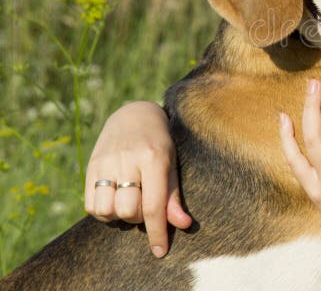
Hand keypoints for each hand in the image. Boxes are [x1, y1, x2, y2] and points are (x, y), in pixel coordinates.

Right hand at [84, 101, 191, 256]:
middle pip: (128, 210)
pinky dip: (103, 211)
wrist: (134, 114)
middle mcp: (128, 160)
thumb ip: (174, 196)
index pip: (153, 205)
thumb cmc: (160, 142)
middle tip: (144, 206)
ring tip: (128, 203)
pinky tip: (114, 200)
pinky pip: (91, 205)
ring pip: (106, 210)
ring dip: (118, 216)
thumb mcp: (173, 164)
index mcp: (154, 158)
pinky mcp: (91, 165)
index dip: (157, 232)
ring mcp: (106, 162)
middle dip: (138, 218)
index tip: (160, 251)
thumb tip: (183, 225)